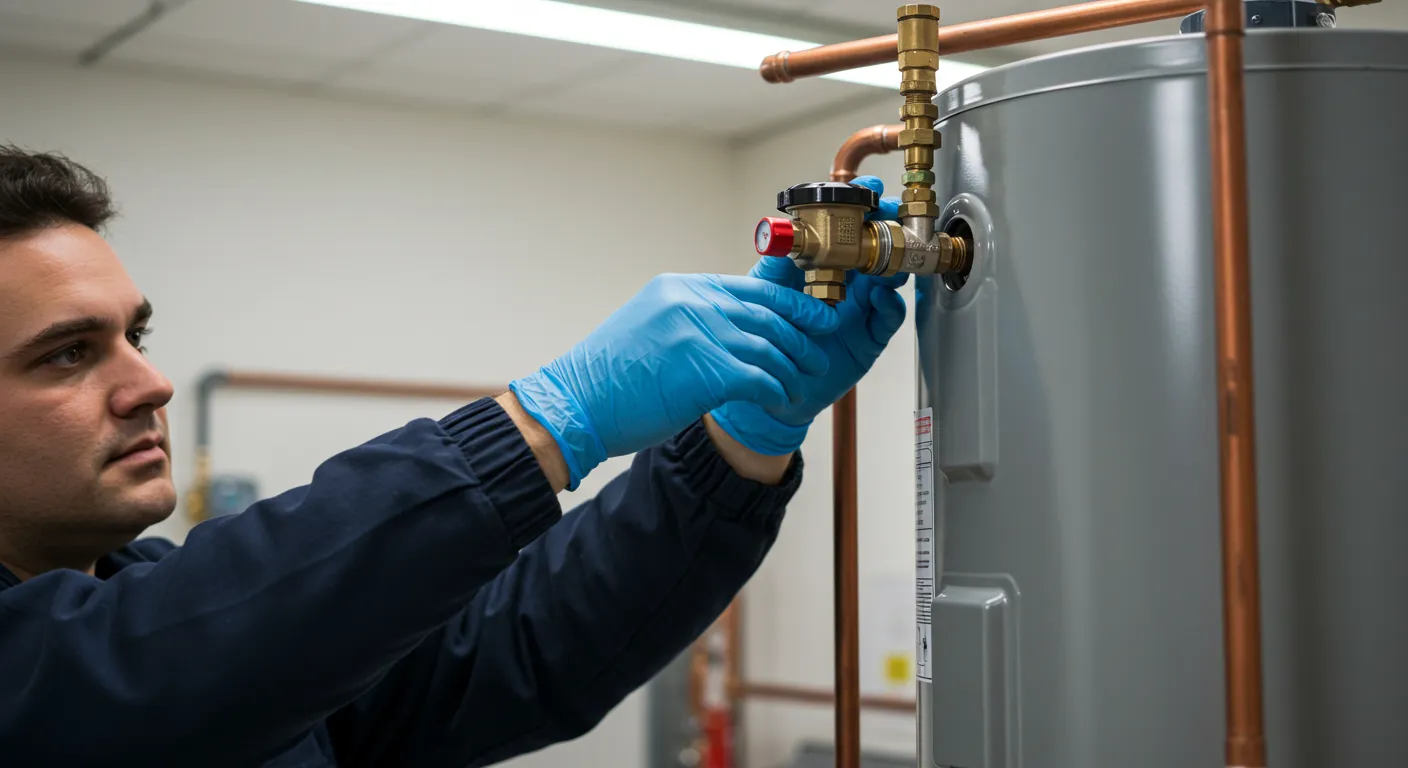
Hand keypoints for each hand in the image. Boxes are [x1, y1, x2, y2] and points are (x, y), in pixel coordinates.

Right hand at [509, 273, 839, 488]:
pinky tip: (781, 401)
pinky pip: (760, 378)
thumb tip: (732, 328)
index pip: (750, 288)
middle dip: (802, 336)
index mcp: (680, 288)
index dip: (790, 304)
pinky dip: (776, 391)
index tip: (814, 317)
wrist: (576, 406)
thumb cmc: (609, 377)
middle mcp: (692, 303)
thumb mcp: (649, 327)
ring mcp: (699, 334)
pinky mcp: (705, 370)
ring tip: (804, 383)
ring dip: (793, 369)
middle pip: (767, 315)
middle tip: (820, 354)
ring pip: (769, 347)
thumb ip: (690, 319)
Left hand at [709, 175, 907, 454]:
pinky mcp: (867, 340)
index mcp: (820, 266)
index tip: (869, 189)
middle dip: (887, 229)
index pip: (844, 229)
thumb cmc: (764, 337)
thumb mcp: (763, 296)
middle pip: (874, 249)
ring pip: (887, 280)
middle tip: (893, 217)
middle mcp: (843, 284)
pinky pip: (886, 320)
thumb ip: (774, 266)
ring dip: (894, 266)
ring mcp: (858, 311)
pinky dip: (890, 306)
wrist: (768, 389)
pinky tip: (884, 297)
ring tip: (892, 258)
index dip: (859, 206)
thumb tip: (779, 235)